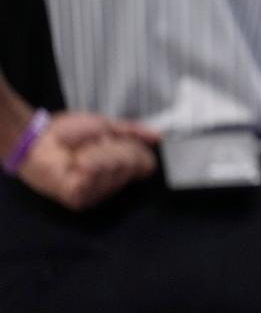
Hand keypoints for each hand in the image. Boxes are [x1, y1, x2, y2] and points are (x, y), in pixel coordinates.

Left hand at [17, 111, 160, 209]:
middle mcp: (112, 183)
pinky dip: (86, 161)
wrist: (37, 137)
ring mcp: (97, 193)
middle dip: (115, 146)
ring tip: (80, 153)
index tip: (119, 138)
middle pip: (134, 164)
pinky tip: (74, 163)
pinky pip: (97, 175)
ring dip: (97, 152)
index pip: (147, 164)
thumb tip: (160, 136)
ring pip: (116, 168)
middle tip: (95, 142)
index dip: (137, 149)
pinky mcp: (80, 199)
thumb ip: (134, 132)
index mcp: (120, 167)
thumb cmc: (68, 132)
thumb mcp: (107, 125)